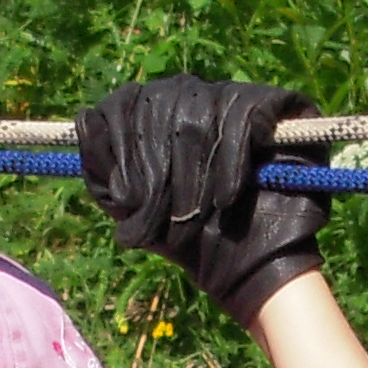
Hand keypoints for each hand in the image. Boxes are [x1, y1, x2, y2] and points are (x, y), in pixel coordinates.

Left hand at [76, 76, 326, 325]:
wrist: (251, 268)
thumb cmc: (193, 240)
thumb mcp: (133, 210)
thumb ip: (102, 168)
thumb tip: (85, 118)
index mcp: (159, 119)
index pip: (124, 104)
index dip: (120, 147)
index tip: (127, 198)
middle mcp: (197, 100)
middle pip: (158, 105)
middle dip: (155, 168)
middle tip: (166, 217)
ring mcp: (238, 99)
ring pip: (197, 109)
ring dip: (192, 173)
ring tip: (198, 212)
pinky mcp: (282, 105)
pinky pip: (242, 114)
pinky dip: (231, 160)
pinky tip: (229, 196)